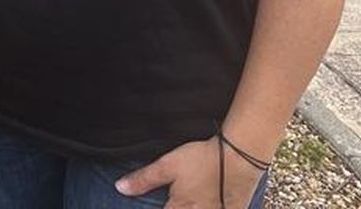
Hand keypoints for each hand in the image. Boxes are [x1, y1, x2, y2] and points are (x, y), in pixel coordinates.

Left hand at [116, 137, 262, 208]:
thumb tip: (120, 189)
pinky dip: (210, 207)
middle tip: (174, 200)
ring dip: (193, 207)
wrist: (240, 157)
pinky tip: (209, 201)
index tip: (155, 205)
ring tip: (189, 200)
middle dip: (175, 208)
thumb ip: (144, 179)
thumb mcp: (168, 165)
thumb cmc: (202, 160)